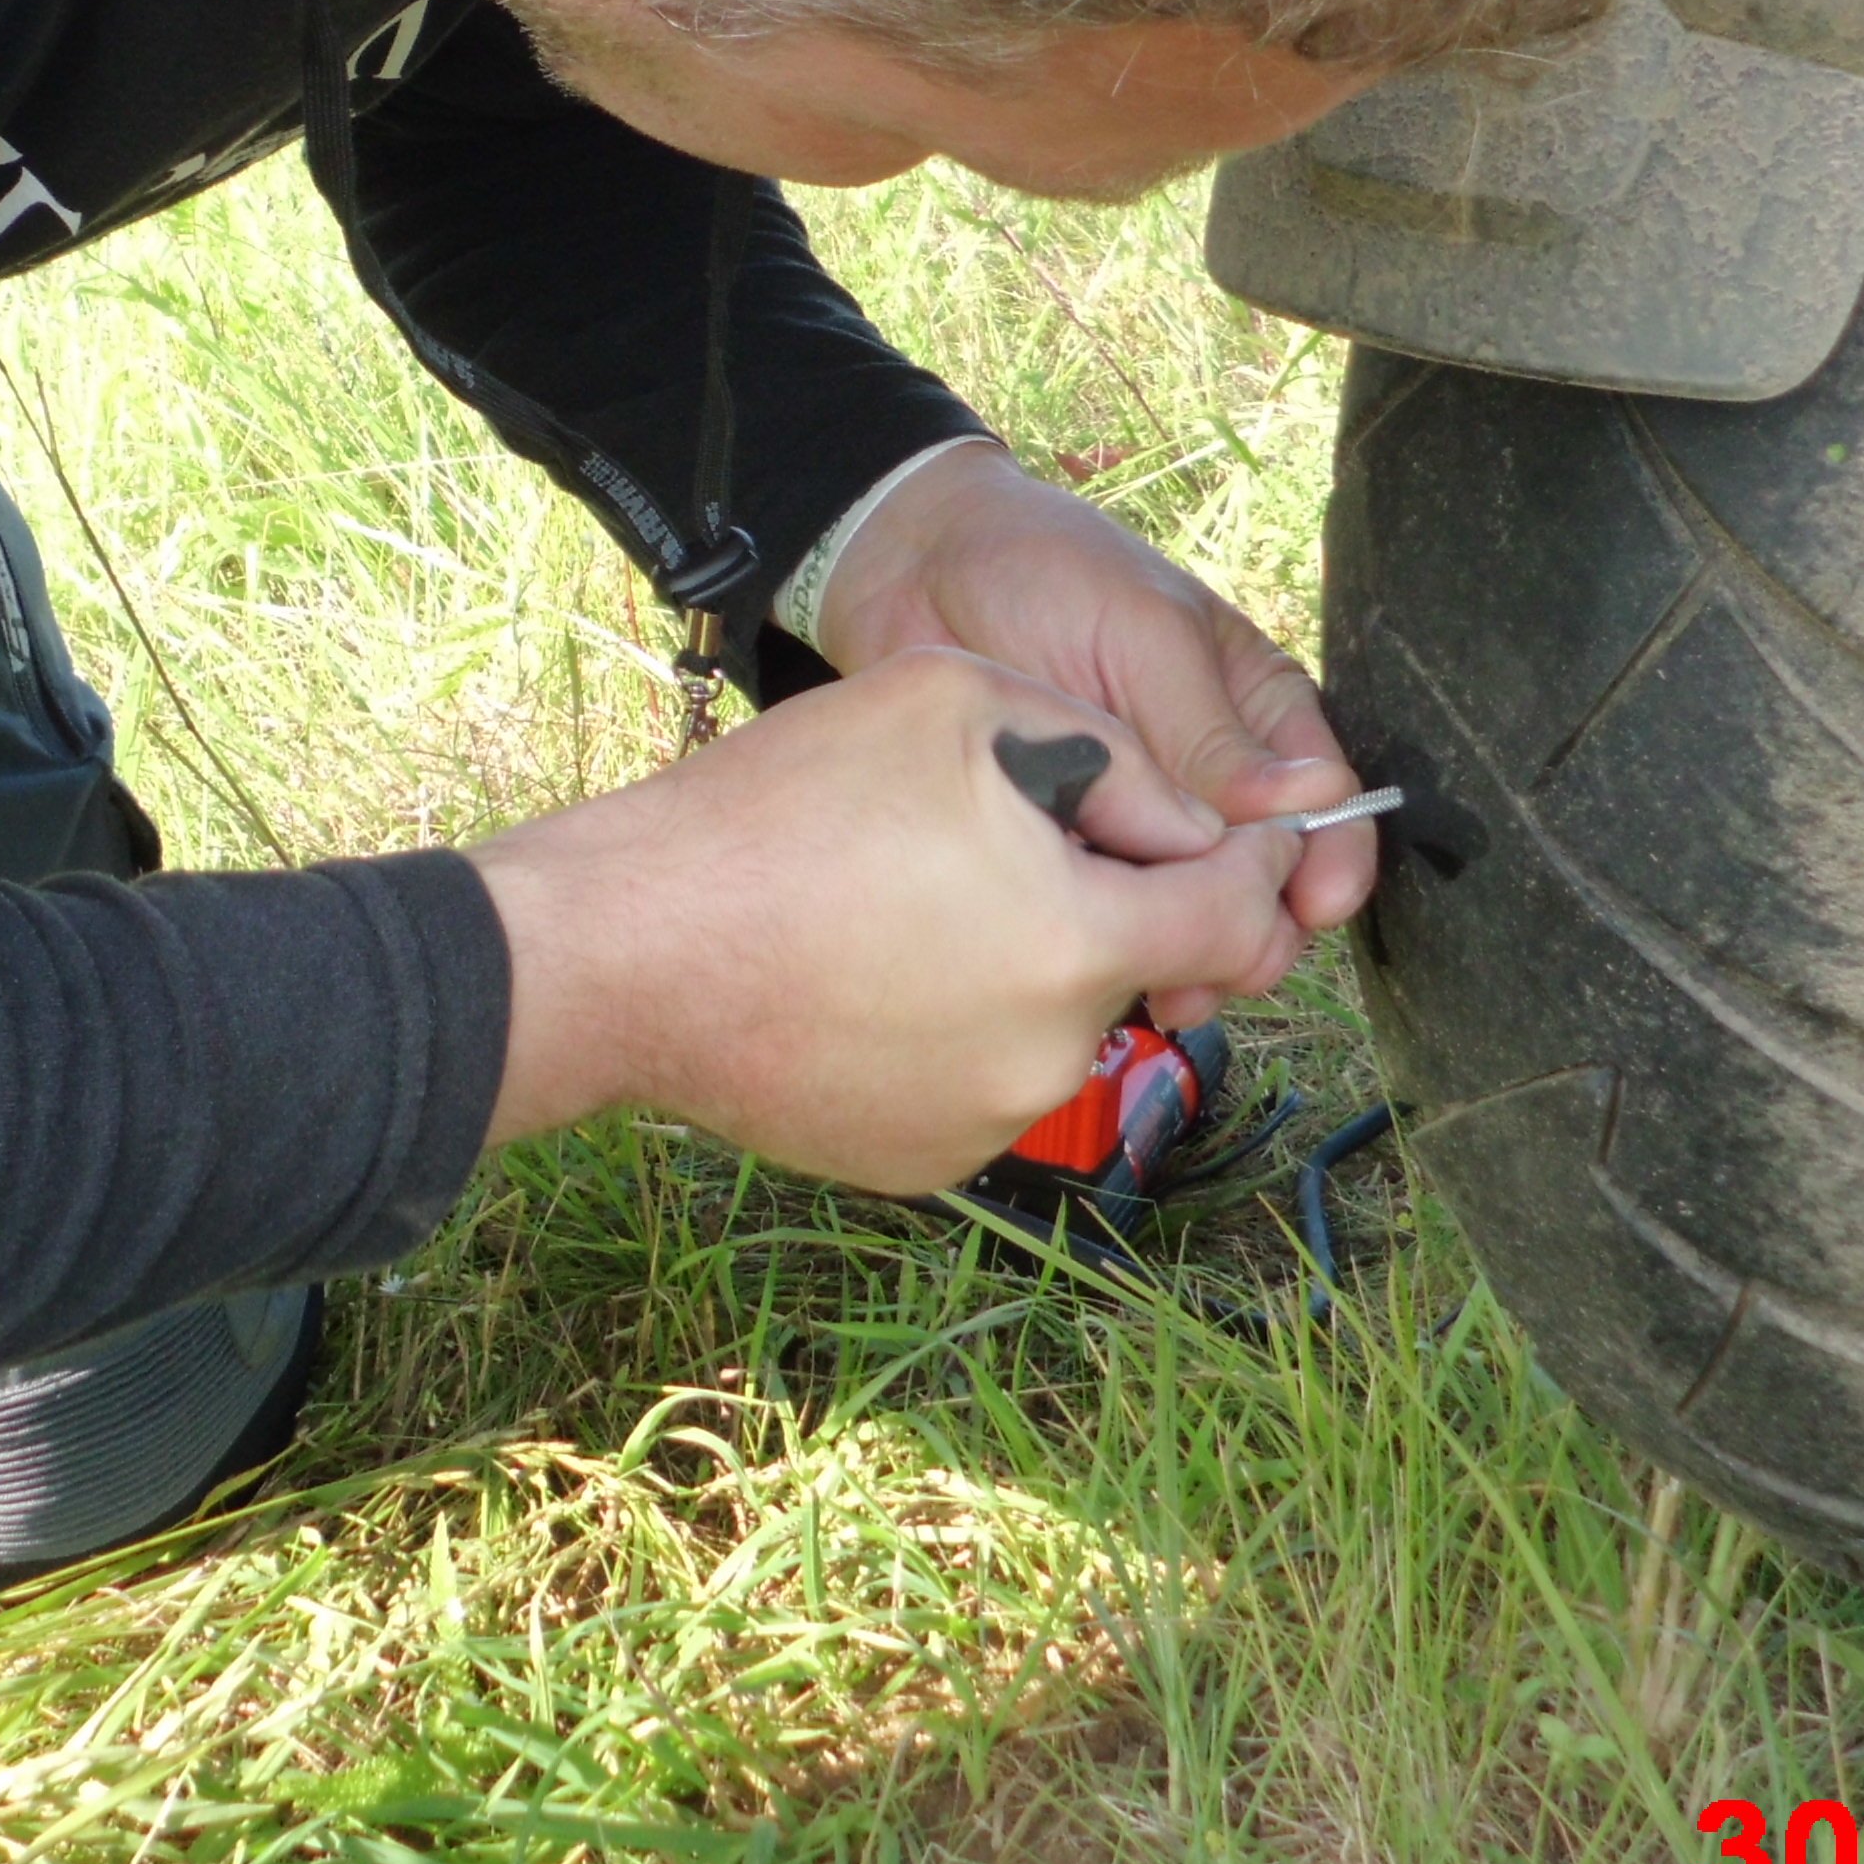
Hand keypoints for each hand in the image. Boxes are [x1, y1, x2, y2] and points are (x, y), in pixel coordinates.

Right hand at [471, 648, 1307, 1188]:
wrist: (623, 951)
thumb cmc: (779, 809)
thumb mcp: (958, 701)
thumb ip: (1111, 751)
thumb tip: (1184, 818)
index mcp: (1080, 942)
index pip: (1236, 918)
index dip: (1240, 860)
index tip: (1207, 832)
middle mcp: (1052, 1058)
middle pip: (1136, 968)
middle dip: (1100, 903)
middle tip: (993, 842)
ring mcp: (983, 1125)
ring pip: (1054, 1026)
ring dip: (1022, 965)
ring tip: (908, 902)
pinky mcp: (918, 1163)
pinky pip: (979, 1080)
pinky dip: (953, 1029)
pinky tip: (868, 973)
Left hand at [815, 441, 1373, 1011]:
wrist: (914, 568)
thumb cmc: (1044, 569)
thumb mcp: (1143, 633)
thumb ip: (1211, 728)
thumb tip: (1311, 800)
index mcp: (1251, 713)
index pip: (1324, 800)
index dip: (1330, 858)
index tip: (1315, 904)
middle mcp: (1203, 781)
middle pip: (1260, 879)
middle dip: (1258, 926)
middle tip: (1235, 960)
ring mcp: (1132, 823)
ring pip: (1184, 914)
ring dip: (1186, 954)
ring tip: (1170, 985)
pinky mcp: (1063, 853)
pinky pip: (1101, 917)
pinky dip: (1107, 948)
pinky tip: (1098, 968)